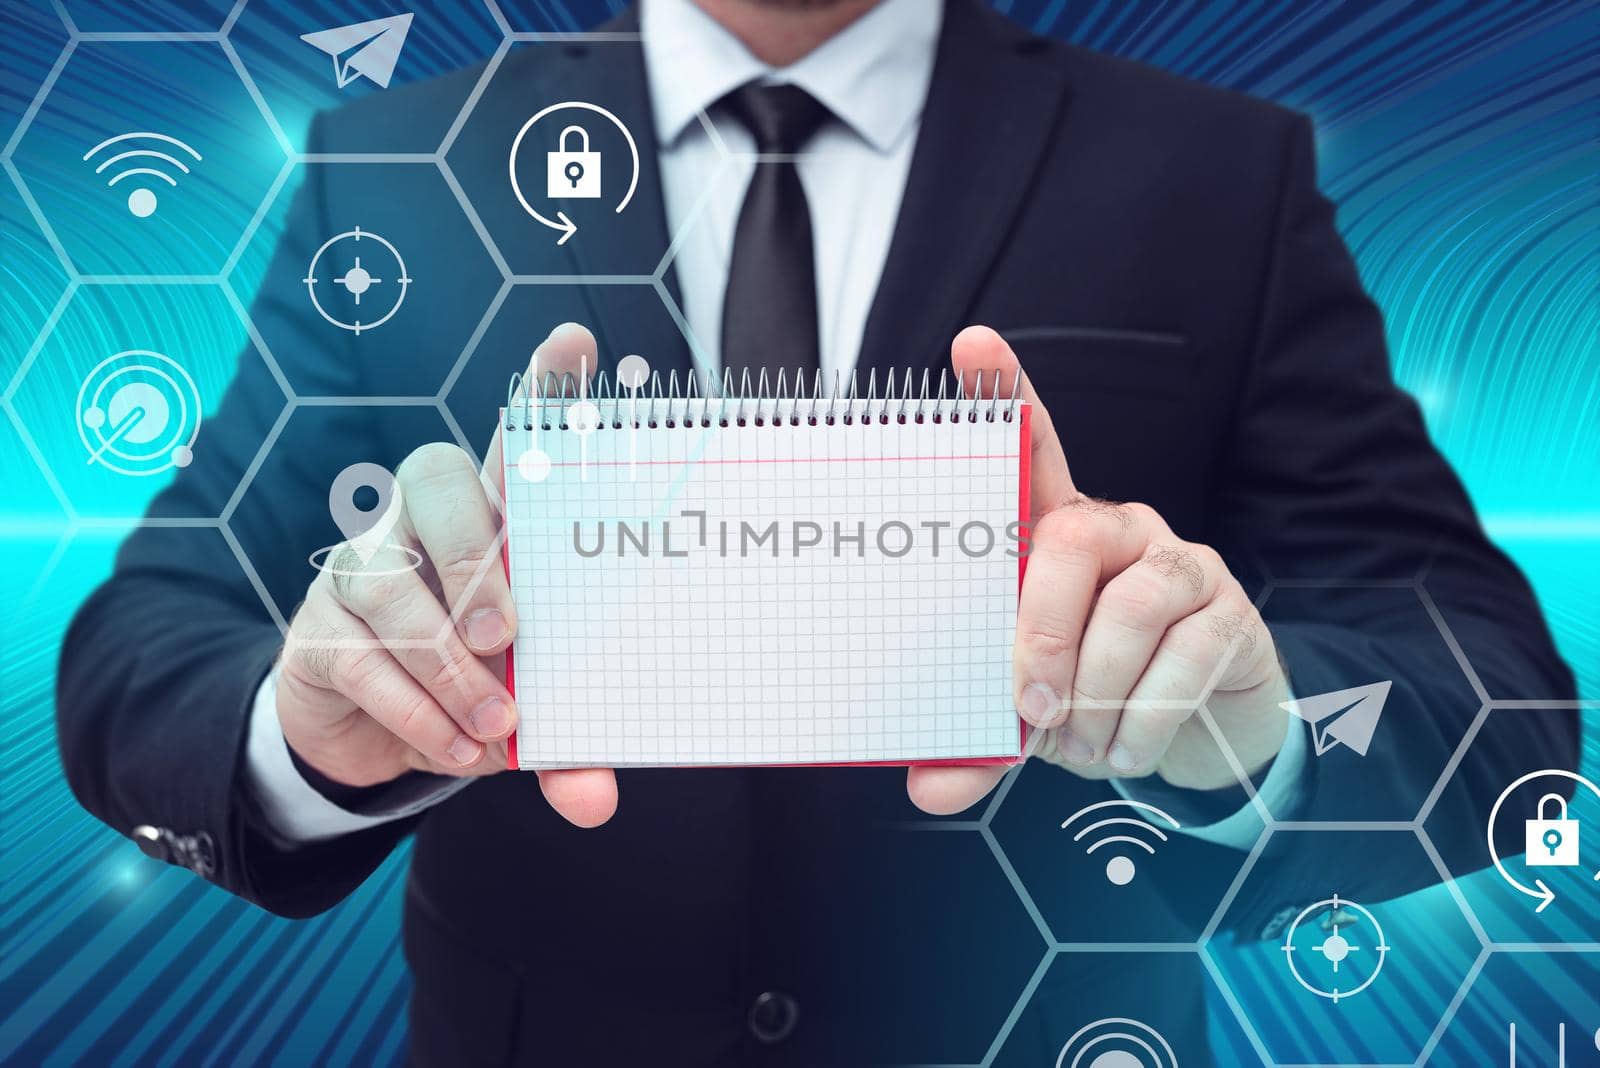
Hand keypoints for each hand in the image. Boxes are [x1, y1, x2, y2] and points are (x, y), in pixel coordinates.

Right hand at [275, 323, 617, 827]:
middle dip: (474, 552)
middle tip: (508, 638)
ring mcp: (364, 564)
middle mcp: (423, 522)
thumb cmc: (472, 691)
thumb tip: (596, 800)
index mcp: (494, 521)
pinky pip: (361, 657)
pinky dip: (413, 711)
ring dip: (446, 665)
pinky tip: (452, 750)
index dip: (543, 385)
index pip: (514, 438)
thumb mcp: (529, 714)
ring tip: (494, 728)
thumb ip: (564, 744)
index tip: (575, 339)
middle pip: (437, 474)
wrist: (369, 738)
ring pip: (392, 581)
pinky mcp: (322, 626)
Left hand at [907, 327, 1290, 814]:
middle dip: (1038, 635)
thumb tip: (928, 792)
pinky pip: (1183, 660)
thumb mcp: (1026, 717)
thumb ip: (979, 745)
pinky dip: (1142, 723)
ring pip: (1130, 609)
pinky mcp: (1230, 611)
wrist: (1196, 736)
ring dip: (1095, 696)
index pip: (1031, 448)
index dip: (1005, 393)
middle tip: (1027, 710)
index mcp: (1051, 538)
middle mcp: (1117, 530)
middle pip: (1070, 539)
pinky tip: (1127, 750)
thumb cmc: (1090, 699)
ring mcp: (1179, 562)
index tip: (971, 342)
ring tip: (1083, 744)